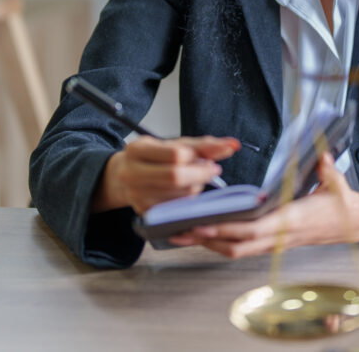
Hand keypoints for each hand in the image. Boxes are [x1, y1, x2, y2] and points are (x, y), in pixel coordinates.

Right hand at [95, 136, 239, 214]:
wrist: (125, 177)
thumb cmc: (154, 157)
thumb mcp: (174, 145)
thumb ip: (203, 145)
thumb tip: (233, 145)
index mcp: (136, 149)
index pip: (175, 155)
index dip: (198, 157)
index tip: (210, 158)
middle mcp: (131, 173)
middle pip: (176, 177)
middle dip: (201, 174)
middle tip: (213, 170)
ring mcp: (136, 196)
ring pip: (180, 194)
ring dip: (196, 186)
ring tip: (194, 179)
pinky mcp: (145, 213)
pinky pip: (178, 208)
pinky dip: (188, 199)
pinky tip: (185, 191)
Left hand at [169, 153, 358, 258]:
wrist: (355, 223)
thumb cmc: (342, 203)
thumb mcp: (337, 184)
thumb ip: (327, 170)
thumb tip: (322, 155)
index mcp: (292, 221)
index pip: (254, 229)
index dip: (227, 228)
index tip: (204, 222)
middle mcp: (280, 236)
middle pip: (237, 245)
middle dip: (207, 239)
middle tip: (180, 230)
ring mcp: (276, 243)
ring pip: (237, 251)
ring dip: (209, 244)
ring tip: (184, 234)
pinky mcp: (274, 244)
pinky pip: (243, 249)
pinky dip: (222, 243)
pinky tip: (206, 235)